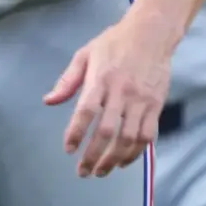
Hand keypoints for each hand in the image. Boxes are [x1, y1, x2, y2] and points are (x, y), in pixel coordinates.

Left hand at [43, 9, 177, 177]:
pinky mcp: (156, 106)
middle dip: (94, 155)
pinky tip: (123, 162)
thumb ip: (67, 80)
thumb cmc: (113, 43)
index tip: (68, 149)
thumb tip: (48, 101)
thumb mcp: (85, 54)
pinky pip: (147, 136)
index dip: (76, 132)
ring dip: (114, 159)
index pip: (86, 111)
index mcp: (100, 79)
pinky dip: (135, 153)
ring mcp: (141, 101)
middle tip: (83, 171)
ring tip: (101, 171)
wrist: (150, 34)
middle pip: (107, 131)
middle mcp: (121, 92)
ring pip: (128, 138)